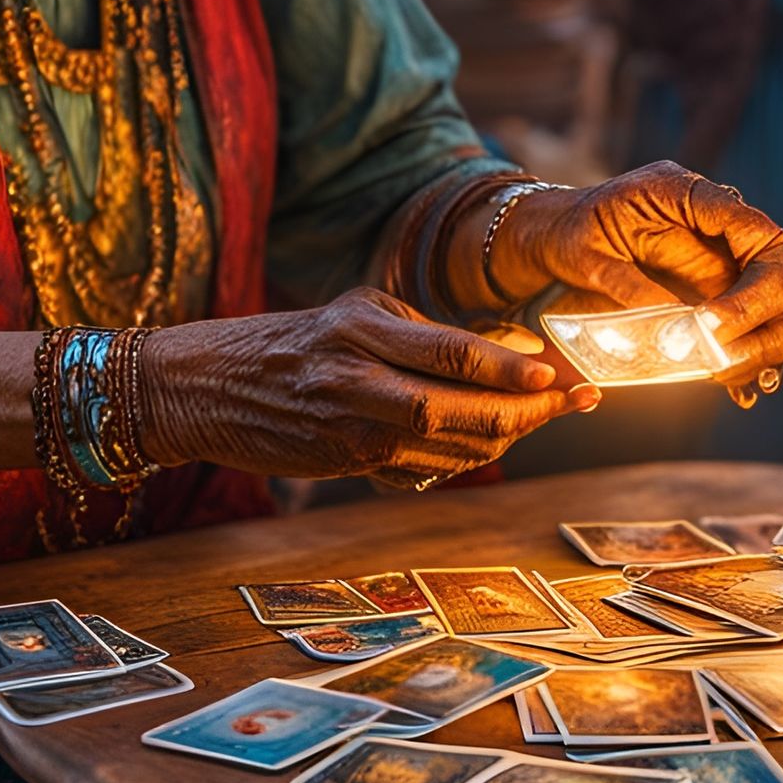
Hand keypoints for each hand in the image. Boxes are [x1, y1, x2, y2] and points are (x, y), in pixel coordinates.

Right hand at [134, 287, 596, 485]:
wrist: (207, 386)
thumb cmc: (293, 341)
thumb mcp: (352, 313)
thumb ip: (420, 333)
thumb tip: (503, 353)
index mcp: (360, 327)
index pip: (451, 351)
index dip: (511, 369)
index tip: (559, 372)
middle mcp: (355, 377)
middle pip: (458, 409)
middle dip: (527, 412)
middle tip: (575, 400)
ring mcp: (348, 428)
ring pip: (447, 447)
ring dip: (504, 438)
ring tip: (543, 417)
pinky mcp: (344, 463)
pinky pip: (419, 470)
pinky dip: (461, 459)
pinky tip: (488, 442)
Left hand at [486, 163, 782, 388]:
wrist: (554, 231)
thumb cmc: (567, 232)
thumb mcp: (589, 257)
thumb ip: (632, 288)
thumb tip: (678, 335)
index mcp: (684, 191)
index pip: (753, 230)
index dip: (754, 284)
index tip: (720, 326)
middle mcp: (710, 215)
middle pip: (776, 261)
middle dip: (767, 313)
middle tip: (736, 358)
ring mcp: (714, 246)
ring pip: (769, 289)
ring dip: (764, 335)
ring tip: (743, 380)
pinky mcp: (709, 275)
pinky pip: (744, 308)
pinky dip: (745, 343)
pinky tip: (736, 381)